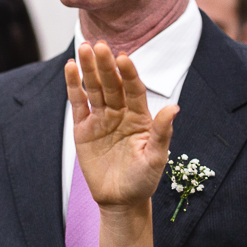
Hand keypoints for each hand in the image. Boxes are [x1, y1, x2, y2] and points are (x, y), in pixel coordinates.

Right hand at [64, 42, 176, 210]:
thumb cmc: (143, 180)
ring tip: (84, 48)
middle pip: (112, 84)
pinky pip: (79, 103)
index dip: (129, 74)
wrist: (120, 200)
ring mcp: (101, 118)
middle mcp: (121, 112)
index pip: (134, 89)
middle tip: (100, 45)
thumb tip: (174, 108)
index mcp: (140, 116)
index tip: (124, 58)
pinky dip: (74, 86)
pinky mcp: (83, 128)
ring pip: (95, 88)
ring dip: (89, 69)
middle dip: (106, 65)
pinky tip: (71, 68)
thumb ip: (162, 133)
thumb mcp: (156, 159)